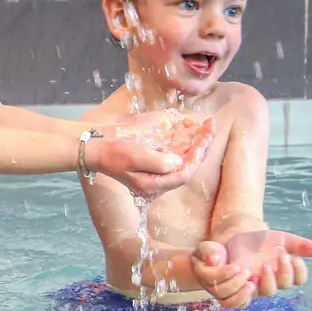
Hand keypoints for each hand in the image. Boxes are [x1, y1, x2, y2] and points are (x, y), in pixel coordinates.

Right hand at [91, 114, 214, 198]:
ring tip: (209, 125)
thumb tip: (179, 162)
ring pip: (186, 158)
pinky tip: (195, 126)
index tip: (204, 139)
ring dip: (199, 142)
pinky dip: (189, 139)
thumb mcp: (134, 158)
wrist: (101, 147)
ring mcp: (160, 170)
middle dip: (202, 147)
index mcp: (154, 185)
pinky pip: (180, 152)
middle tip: (211, 128)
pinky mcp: (159, 160)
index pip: (183, 174)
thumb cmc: (115, 153)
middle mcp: (161, 180)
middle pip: (188, 166)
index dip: (195, 157)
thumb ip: (157, 162)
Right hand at [189, 241, 255, 309]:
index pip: (209, 278)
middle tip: (246, 272)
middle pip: (219, 293)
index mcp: (204, 274)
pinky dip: (248, 296)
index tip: (235, 266)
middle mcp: (212, 288)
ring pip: (230, 303)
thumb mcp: (209, 247)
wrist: (223, 258)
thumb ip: (209, 251)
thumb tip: (213, 261)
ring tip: (251, 283)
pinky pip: (240, 304)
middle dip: (234, 283)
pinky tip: (255, 284)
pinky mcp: (236, 297)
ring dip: (241, 295)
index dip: (223, 274)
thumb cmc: (215, 252)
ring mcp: (224, 295)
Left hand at [221, 229, 311, 300]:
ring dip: (269, 280)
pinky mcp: (241, 284)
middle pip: (284, 285)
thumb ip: (300, 245)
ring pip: (268, 291)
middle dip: (285, 271)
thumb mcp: (283, 239)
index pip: (299, 279)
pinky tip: (248, 275)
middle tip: (281, 256)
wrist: (240, 237)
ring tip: (266, 265)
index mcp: (285, 271)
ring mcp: (257, 283)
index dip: (300, 271)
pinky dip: (247, 290)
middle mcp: (273, 280)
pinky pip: (245, 296)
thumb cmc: (264, 241)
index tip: (296, 259)